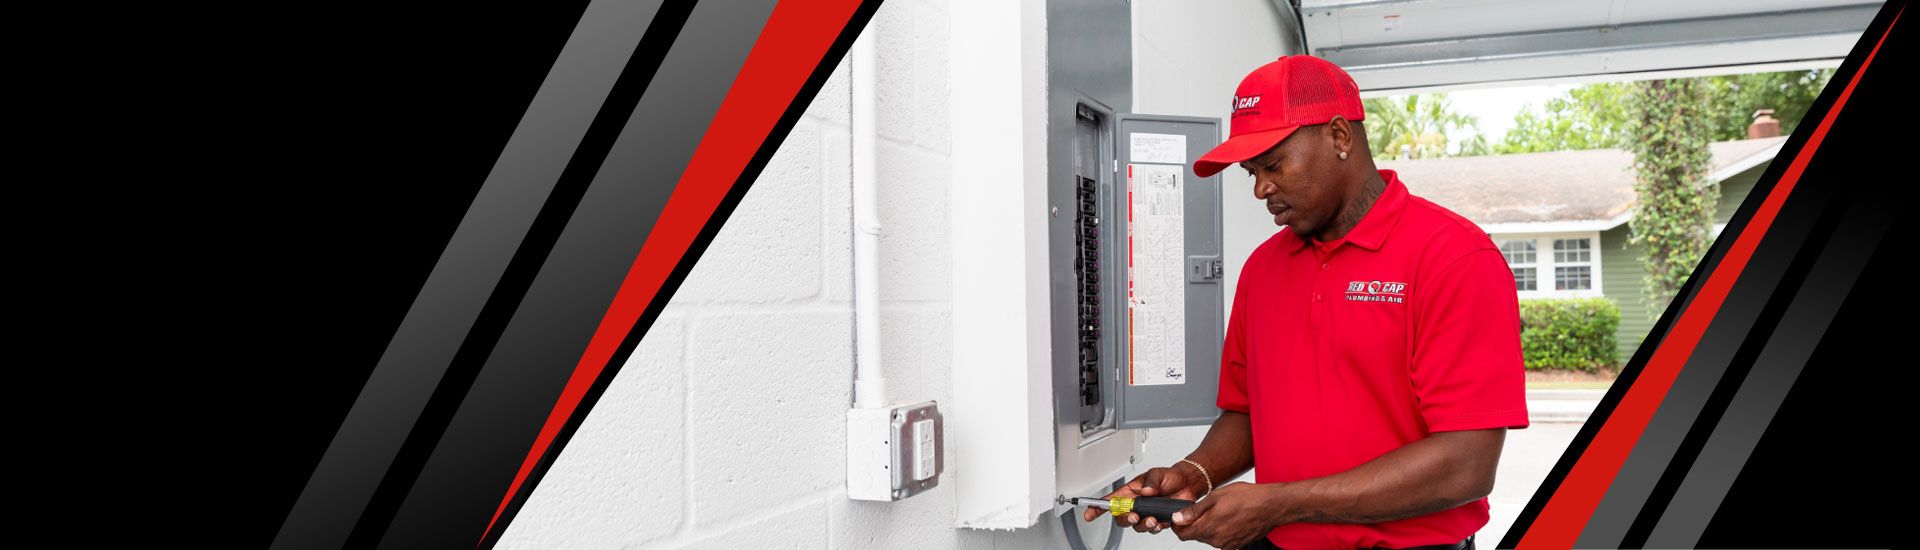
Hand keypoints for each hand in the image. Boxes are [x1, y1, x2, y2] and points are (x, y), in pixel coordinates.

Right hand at [1082, 461, 1204, 534]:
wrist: (1187, 484)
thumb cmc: (1169, 477)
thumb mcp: (1158, 474)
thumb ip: (1151, 482)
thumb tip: (1146, 491)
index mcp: (1131, 492)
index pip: (1111, 501)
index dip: (1097, 507)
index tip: (1089, 513)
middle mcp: (1136, 504)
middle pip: (1121, 517)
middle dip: (1126, 519)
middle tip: (1134, 516)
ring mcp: (1146, 514)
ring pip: (1137, 526)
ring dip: (1143, 525)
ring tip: (1153, 520)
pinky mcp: (1158, 520)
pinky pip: (1152, 529)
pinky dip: (1156, 527)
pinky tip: (1162, 521)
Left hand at [1170, 482, 1285, 548]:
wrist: (1272, 506)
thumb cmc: (1247, 498)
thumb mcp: (1215, 497)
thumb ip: (1194, 511)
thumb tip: (1177, 518)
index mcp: (1208, 528)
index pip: (1182, 535)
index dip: (1178, 525)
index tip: (1180, 516)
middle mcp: (1217, 540)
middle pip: (1196, 536)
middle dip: (1195, 524)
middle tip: (1204, 509)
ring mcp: (1228, 545)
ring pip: (1209, 538)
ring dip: (1209, 527)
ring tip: (1221, 511)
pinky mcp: (1237, 545)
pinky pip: (1222, 540)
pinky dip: (1221, 531)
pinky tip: (1230, 518)